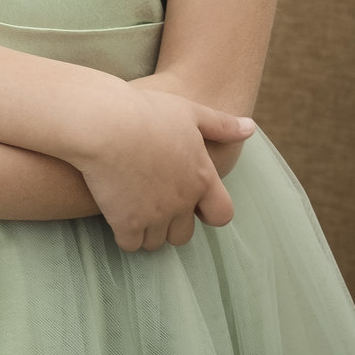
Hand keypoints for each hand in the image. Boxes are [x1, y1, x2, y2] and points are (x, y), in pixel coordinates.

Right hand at [75, 89, 253, 253]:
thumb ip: (221, 125)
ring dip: (147, 229)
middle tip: (152, 199)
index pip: (222, 215)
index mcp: (202, 177)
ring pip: (156, 242)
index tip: (190, 199)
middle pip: (184, 235)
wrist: (104, 122)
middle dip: (171, 223)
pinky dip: (124, 232)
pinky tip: (116, 209)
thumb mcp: (188, 111)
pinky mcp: (127, 223)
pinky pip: (130, 244)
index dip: (208, 211)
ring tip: (132, 203)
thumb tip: (251, 128)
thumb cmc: (146, 111)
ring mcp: (155, 216)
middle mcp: (183, 202)